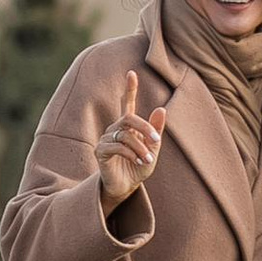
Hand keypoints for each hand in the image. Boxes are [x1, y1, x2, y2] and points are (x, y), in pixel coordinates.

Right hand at [95, 72, 168, 211]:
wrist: (126, 187)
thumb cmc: (138, 167)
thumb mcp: (153, 149)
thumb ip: (156, 131)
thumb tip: (161, 109)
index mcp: (128, 127)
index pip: (128, 104)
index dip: (130, 88)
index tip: (132, 73)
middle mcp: (115, 129)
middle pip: (129, 117)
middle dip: (145, 127)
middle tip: (156, 139)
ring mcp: (106, 139)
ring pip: (125, 134)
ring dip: (140, 146)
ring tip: (147, 158)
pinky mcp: (101, 151)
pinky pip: (116, 146)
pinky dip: (130, 153)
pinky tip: (137, 161)